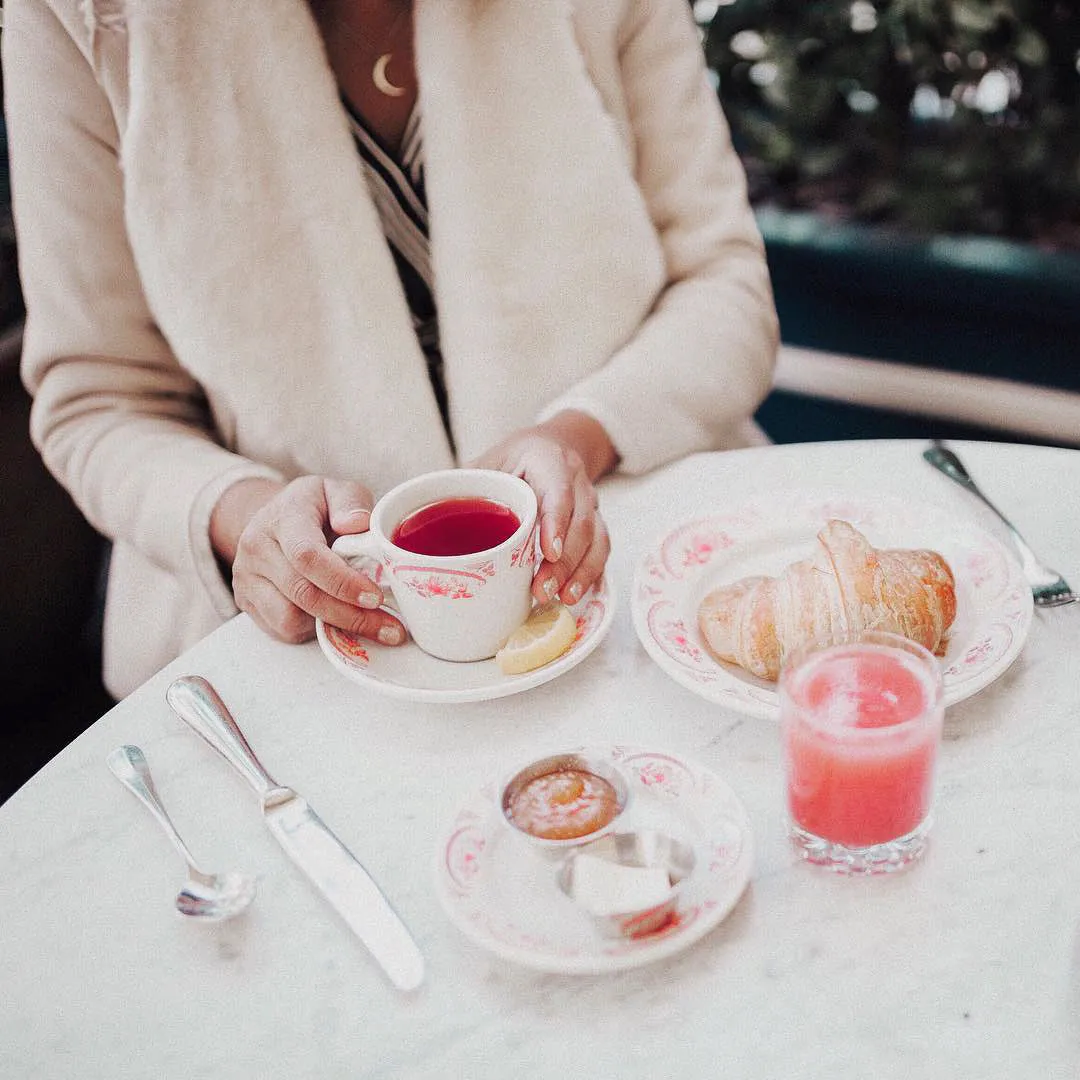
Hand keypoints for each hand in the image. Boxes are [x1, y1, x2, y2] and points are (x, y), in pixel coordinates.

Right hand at [209, 475, 406, 645]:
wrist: (271, 520)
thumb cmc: (312, 508)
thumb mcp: (335, 491)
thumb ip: (351, 501)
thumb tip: (358, 523)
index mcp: (282, 518)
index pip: (308, 555)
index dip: (343, 582)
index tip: (375, 597)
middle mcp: (257, 549)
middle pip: (303, 594)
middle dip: (350, 615)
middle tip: (388, 625)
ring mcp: (247, 578)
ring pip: (291, 619)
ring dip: (335, 626)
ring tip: (369, 624)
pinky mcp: (247, 601)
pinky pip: (283, 629)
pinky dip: (314, 631)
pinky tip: (339, 621)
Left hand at [471, 410, 616, 604]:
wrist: (553, 446)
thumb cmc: (514, 459)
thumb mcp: (488, 462)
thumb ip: (467, 486)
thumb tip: (424, 516)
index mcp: (549, 461)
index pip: (559, 491)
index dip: (555, 522)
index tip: (547, 552)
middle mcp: (577, 481)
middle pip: (582, 523)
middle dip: (564, 561)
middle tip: (543, 589)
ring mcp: (591, 504)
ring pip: (597, 539)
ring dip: (581, 572)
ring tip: (563, 599)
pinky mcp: (596, 524)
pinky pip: (602, 550)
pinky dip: (591, 574)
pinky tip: (578, 595)